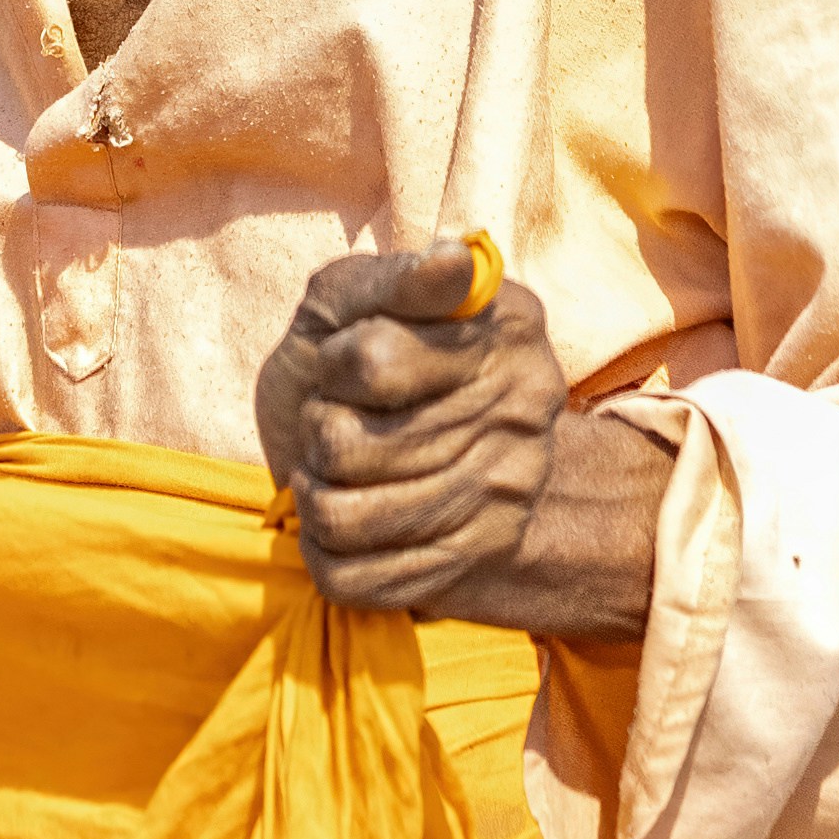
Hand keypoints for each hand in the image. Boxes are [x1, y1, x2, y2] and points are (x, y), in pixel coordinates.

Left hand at [255, 241, 665, 641]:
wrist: (402, 447)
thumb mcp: (357, 296)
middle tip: (336, 414)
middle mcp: (523, 417)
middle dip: (320, 425)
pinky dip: (320, 546)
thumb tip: (455, 260)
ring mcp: (502, 502)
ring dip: (315, 487)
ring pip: (344, 517)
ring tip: (334, 465)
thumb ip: (396, 278)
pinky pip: (350, 578)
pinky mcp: (466, 568)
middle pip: (349, 447)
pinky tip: (339, 514)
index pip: (373, 362)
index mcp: (507, 329)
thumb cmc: (361, 350)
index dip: (333, 360)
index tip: (342, 354)